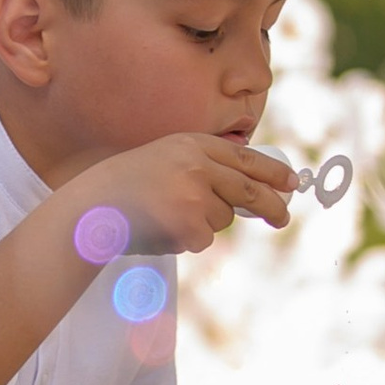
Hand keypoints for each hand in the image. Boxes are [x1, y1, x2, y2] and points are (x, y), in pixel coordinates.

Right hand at [68, 131, 294, 256]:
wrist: (93, 207)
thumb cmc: (128, 185)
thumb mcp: (167, 159)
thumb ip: (204, 166)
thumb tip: (251, 188)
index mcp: (192, 145)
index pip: (244, 157)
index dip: (272, 171)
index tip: (291, 182)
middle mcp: (197, 165)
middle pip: (248, 189)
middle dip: (271, 206)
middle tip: (283, 218)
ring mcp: (194, 195)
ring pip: (222, 218)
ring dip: (204, 224)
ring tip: (167, 215)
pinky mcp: (189, 224)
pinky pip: (204, 239)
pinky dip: (187, 239)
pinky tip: (161, 229)